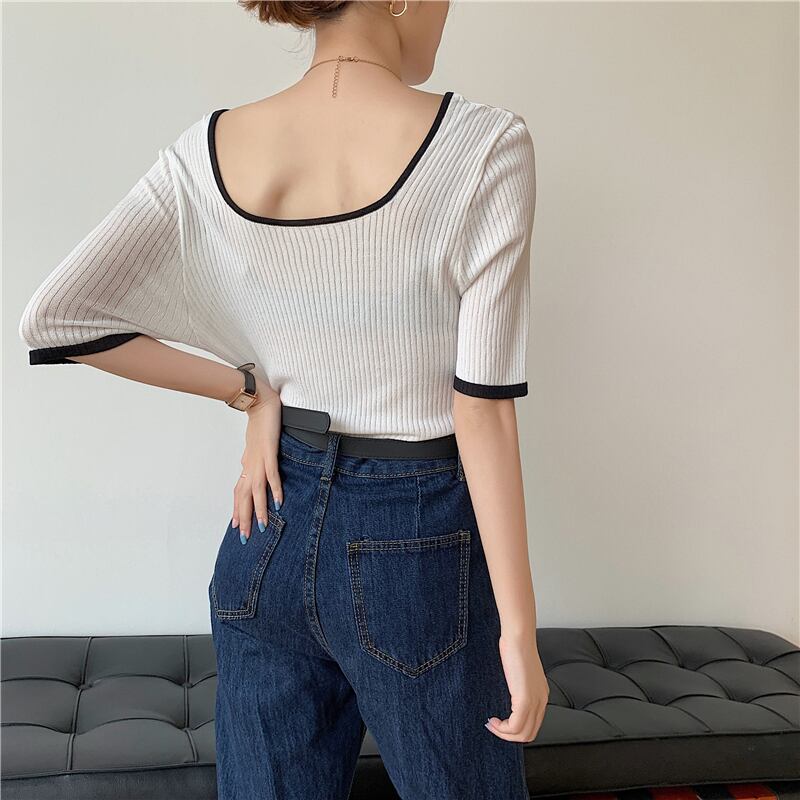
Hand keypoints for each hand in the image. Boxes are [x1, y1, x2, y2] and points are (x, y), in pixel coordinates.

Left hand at [233, 380, 283, 542]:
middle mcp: (250, 466)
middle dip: (245, 518)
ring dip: (259, 510)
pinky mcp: (269, 453)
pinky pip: (272, 475)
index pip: (239, 493)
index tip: (237, 527)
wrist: (259, 402)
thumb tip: (247, 469)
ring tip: (263, 526)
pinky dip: (274, 489)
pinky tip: (278, 502)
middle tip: (245, 537)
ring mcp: (259, 460)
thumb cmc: (258, 423)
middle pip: (244, 497)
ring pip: (256, 491)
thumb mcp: (253, 446)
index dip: (238, 510)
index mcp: (247, 465)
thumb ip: (252, 460)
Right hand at [485, 632, 548, 741]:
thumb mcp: (518, 672)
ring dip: (504, 734)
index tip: (499, 722)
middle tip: (492, 726)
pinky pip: (515, 726)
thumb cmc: (515, 648)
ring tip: (491, 724)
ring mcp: (535, 702)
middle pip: (529, 734)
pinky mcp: (525, 700)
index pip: (532, 725)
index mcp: (541, 695)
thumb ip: (516, 685)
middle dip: (508, 736)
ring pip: (523, 734)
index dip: (515, 729)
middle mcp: (541, 701)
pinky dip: (502, 729)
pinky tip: (492, 720)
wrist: (518, 637)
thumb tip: (504, 695)